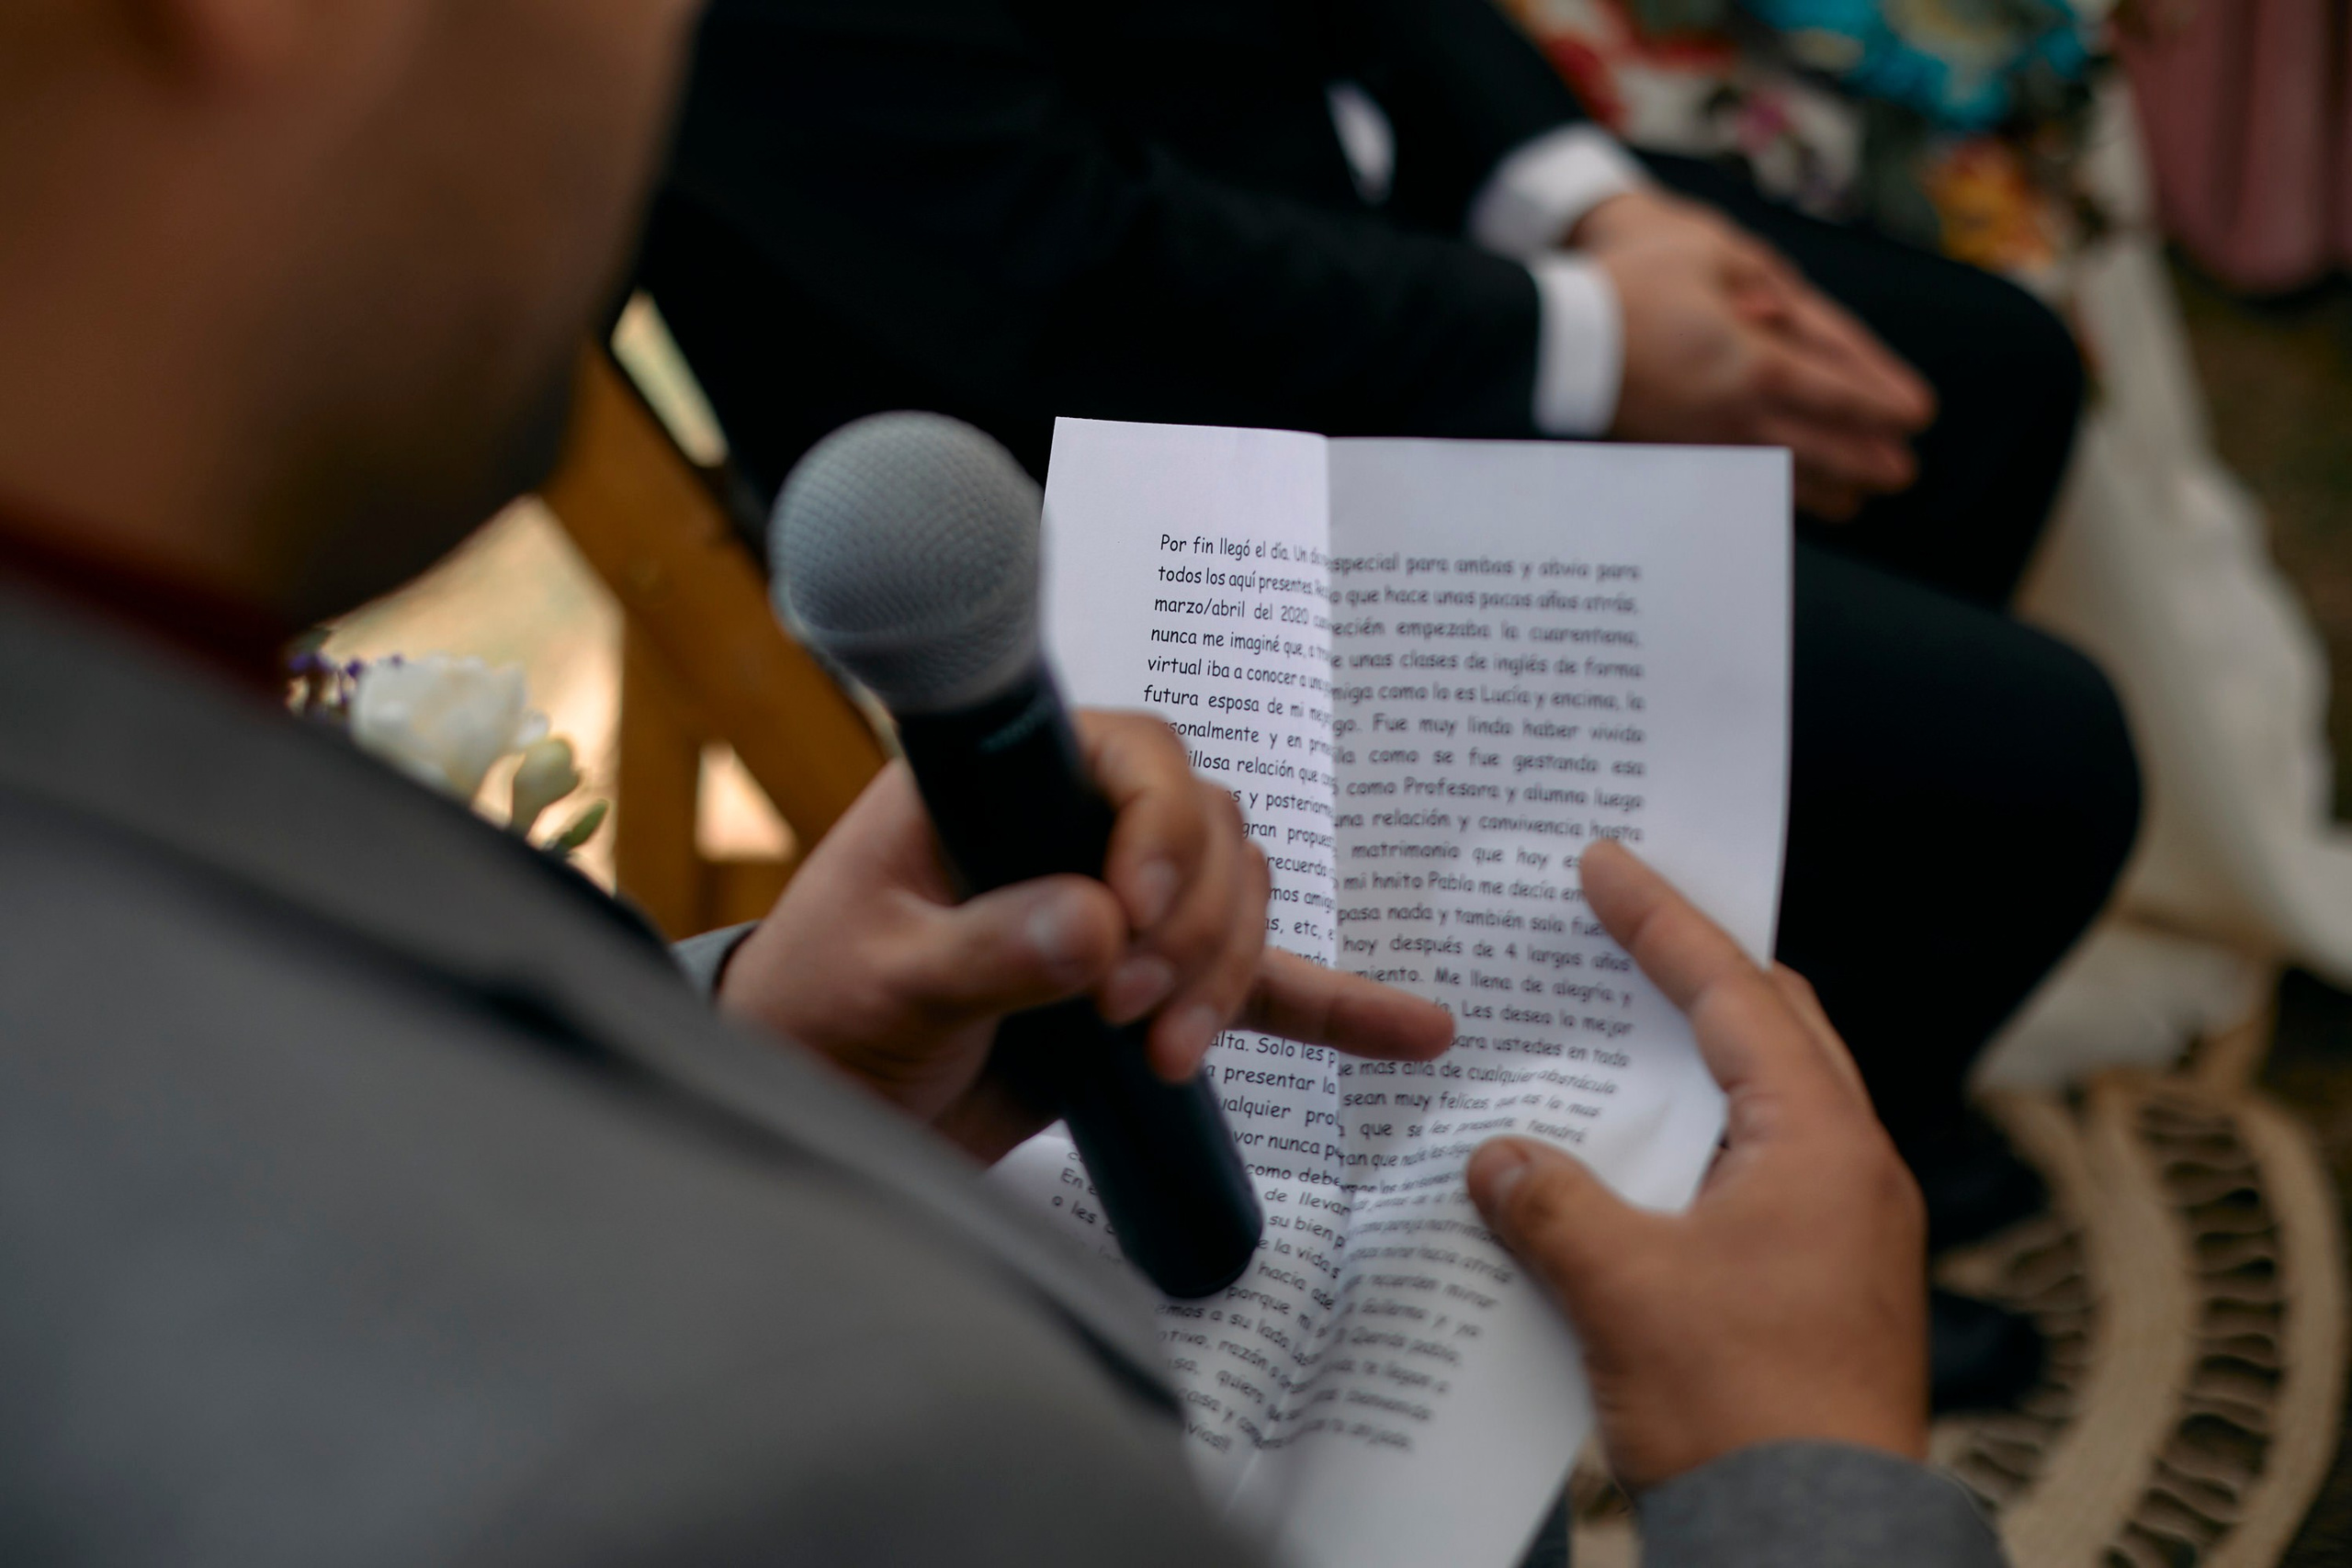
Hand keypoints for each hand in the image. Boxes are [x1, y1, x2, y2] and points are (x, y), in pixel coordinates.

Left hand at [718, 711, 1454, 1161]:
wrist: (816, 1110)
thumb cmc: (819, 1013)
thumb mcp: (882, 978)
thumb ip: (984, 951)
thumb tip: (1094, 925)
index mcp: (1003, 782)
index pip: (1127, 754)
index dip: (1157, 824)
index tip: (1131, 914)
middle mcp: (1074, 827)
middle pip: (1204, 832)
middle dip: (1190, 926)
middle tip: (1121, 1009)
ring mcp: (1119, 907)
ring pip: (1236, 903)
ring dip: (1225, 977)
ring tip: (1165, 1053)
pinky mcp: (1149, 990)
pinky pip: (1261, 990)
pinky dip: (1332, 1011)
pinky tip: (1416, 1031)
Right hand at [1465, 839, 1926, 1493]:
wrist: (1817, 1541)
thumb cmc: (1747, 1411)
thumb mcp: (1622, 1289)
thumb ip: (1551, 1204)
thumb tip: (1501, 1160)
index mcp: (1822, 1143)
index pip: (1734, 993)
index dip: (1662, 922)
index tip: (1608, 865)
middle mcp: (1855, 1171)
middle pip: (1777, 1029)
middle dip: (1700, 972)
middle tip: (1626, 927)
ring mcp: (1851, 1231)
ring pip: (1773, 1104)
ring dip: (1700, 1064)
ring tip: (1619, 1039)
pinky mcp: (1830, 1284)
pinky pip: (1762, 1175)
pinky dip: (1701, 1144)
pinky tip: (1637, 1168)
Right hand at [1574, 189, 1934, 519]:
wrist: (1548, 344)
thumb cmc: (1628, 287)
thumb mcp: (1709, 253)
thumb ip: (1761, 279)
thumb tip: (1787, 312)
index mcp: (1757, 363)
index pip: (1838, 391)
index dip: (1882, 404)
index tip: (1916, 415)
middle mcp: (1737, 414)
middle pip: (1820, 447)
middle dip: (1865, 460)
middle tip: (1901, 475)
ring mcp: (1702, 443)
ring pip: (1780, 475)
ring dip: (1824, 490)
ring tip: (1854, 503)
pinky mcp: (1670, 456)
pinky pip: (1736, 483)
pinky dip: (1768, 496)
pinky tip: (1780, 502)